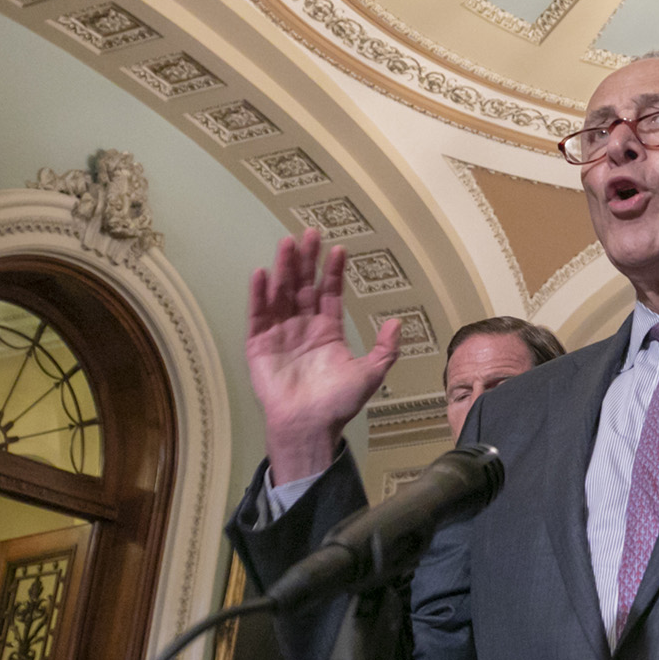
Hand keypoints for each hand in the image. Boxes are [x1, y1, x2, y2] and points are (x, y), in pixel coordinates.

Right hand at [247, 229, 401, 483]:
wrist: (309, 425)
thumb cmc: (338, 403)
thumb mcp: (370, 374)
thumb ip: (385, 349)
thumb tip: (399, 322)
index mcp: (327, 330)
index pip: (330, 293)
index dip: (334, 272)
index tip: (339, 249)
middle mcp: (303, 326)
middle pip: (303, 286)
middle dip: (306, 261)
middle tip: (309, 234)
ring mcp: (280, 333)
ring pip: (281, 294)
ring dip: (283, 269)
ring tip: (286, 244)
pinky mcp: (259, 344)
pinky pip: (258, 315)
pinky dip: (259, 294)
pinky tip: (262, 273)